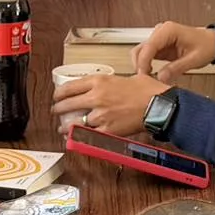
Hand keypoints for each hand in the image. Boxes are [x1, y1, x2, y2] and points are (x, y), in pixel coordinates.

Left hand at [54, 71, 170, 137]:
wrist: (159, 105)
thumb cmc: (148, 91)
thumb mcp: (125, 77)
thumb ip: (111, 82)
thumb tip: (106, 87)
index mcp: (99, 81)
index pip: (69, 87)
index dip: (58, 93)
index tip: (57, 96)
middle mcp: (96, 97)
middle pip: (67, 104)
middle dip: (57, 109)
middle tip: (55, 111)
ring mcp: (100, 114)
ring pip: (74, 122)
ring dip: (65, 126)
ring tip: (61, 128)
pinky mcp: (107, 129)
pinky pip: (86, 135)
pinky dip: (78, 137)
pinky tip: (74, 137)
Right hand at [135, 22, 214, 83]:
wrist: (213, 43)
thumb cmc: (206, 46)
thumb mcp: (194, 59)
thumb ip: (176, 68)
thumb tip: (160, 78)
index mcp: (168, 30)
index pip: (148, 46)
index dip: (143, 62)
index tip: (144, 76)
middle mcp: (160, 32)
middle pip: (140, 49)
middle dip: (140, 65)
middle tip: (145, 81)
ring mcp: (158, 38)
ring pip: (140, 53)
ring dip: (141, 66)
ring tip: (148, 79)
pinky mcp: (159, 46)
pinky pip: (146, 56)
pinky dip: (146, 66)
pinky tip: (151, 75)